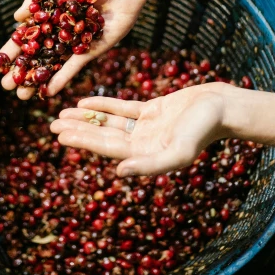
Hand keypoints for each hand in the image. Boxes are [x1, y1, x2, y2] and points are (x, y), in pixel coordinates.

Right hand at [0, 0, 148, 99]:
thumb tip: (16, 17)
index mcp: (49, 16)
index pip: (25, 37)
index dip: (12, 51)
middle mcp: (59, 32)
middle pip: (36, 55)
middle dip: (21, 71)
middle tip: (6, 86)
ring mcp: (75, 43)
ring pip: (52, 65)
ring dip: (37, 80)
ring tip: (21, 96)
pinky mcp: (91, 50)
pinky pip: (74, 67)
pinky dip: (61, 79)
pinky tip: (48, 91)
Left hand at [50, 83, 234, 176]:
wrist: (222, 107)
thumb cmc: (203, 130)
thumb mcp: (178, 152)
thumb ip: (149, 165)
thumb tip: (117, 173)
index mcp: (146, 156)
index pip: (107, 149)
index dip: (83, 141)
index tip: (60, 135)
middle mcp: (143, 145)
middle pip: (103, 137)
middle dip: (78, 130)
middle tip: (51, 124)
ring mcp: (147, 128)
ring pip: (109, 123)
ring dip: (87, 118)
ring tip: (62, 114)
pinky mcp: (152, 111)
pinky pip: (122, 109)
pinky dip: (104, 105)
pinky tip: (85, 101)